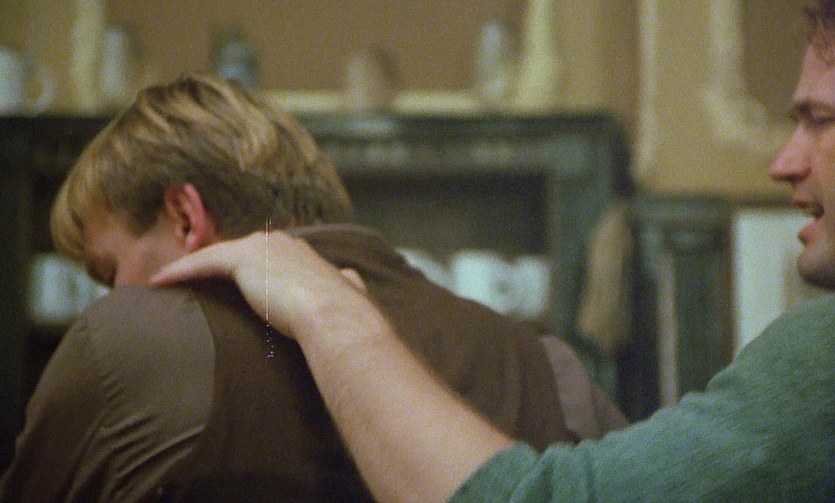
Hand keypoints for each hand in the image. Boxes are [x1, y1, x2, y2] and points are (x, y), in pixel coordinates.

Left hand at [150, 230, 366, 339]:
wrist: (335, 316)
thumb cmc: (342, 313)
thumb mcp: (348, 290)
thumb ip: (347, 281)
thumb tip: (353, 277)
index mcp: (302, 251)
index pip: (266, 256)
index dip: (245, 269)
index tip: (230, 283)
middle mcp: (280, 242)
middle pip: (237, 251)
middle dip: (216, 265)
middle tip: (194, 281)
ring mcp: (260, 247)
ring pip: (216, 255)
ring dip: (191, 268)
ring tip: (169, 281)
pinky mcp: (241, 259)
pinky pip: (202, 263)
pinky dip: (179, 271)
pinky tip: (159, 282)